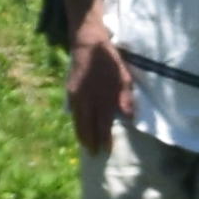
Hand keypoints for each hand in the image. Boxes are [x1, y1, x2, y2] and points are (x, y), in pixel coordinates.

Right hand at [64, 23, 129, 155]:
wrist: (87, 44)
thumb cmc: (110, 60)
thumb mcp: (124, 76)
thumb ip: (126, 98)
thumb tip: (129, 117)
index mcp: (102, 97)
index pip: (103, 124)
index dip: (104, 139)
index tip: (106, 151)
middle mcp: (87, 100)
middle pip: (88, 126)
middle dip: (91, 141)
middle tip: (93, 154)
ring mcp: (76, 96)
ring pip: (78, 121)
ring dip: (81, 135)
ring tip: (85, 145)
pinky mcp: (69, 92)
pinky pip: (73, 113)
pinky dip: (76, 123)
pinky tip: (79, 128)